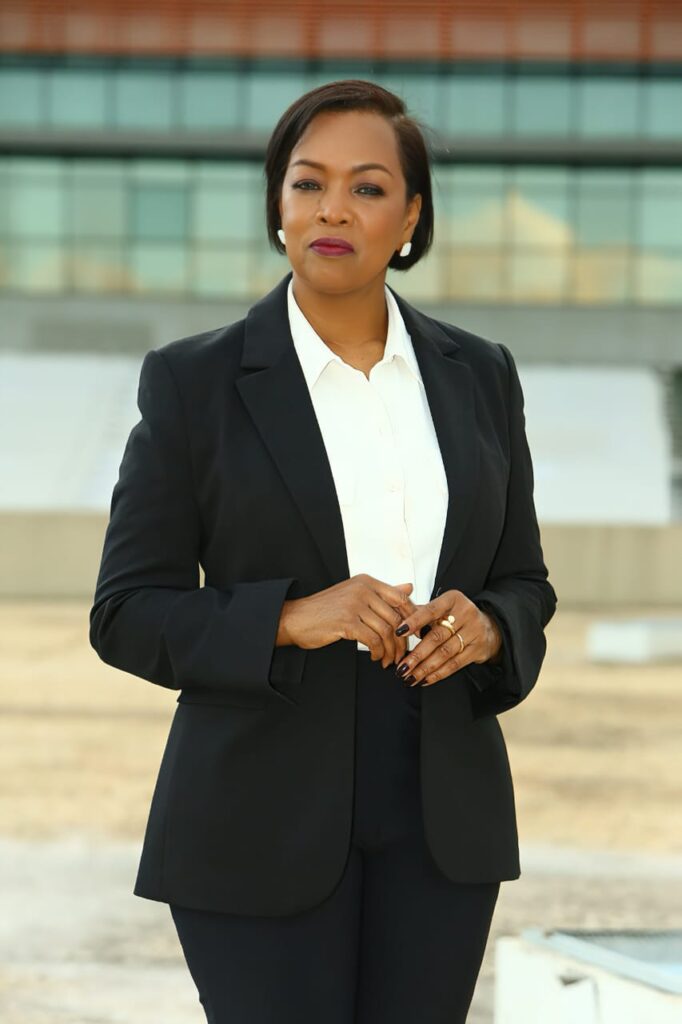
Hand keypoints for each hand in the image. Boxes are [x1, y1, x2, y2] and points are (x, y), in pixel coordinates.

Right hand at [277, 575, 417, 667]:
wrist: (296, 618)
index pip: (400, 597)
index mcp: (366, 582)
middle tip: (401, 654)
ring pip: (386, 630)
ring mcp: (354, 605)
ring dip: (390, 650)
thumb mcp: (355, 595)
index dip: (412, 617)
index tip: (415, 633)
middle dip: (402, 640)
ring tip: (387, 659)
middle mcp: (362, 590)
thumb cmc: (325, 609)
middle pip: (396, 617)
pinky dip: (377, 652)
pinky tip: (374, 656)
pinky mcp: (347, 622)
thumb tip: (409, 587)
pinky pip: (373, 640)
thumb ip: (383, 593)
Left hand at [393, 589, 502, 686]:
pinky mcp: (478, 649)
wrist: (490, 626)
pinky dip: (438, 674)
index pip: (430, 610)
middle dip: (416, 655)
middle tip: (401, 667)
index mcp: (453, 599)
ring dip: (424, 668)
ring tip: (409, 676)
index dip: (414, 621)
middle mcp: (465, 614)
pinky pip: (455, 664)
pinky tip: (425, 679)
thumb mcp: (443, 607)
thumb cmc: (459, 615)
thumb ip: (421, 611)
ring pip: (444, 653)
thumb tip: (398, 620)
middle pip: (436, 637)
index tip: (398, 632)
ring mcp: (474, 632)